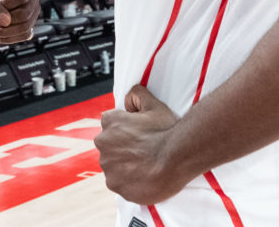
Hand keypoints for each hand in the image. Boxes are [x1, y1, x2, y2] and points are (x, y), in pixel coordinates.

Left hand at [94, 85, 192, 204]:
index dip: (126, 130)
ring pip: (114, 165)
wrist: (176, 159)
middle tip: (144, 152)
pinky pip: (119, 183)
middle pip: (110, 146)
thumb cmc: (166, 132)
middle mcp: (103, 142)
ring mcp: (108, 165)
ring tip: (146, 166)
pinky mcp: (115, 184)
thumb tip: (129, 97)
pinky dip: (129, 182)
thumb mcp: (154, 105)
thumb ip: (138, 94)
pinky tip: (144, 178)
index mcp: (109, 121)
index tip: (139, 136)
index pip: (111, 124)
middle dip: (123, 148)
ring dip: (125, 166)